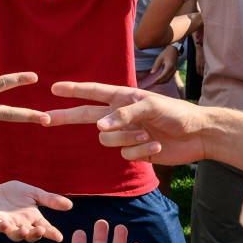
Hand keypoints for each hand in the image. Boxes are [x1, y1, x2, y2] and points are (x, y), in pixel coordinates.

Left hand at [0, 180, 72, 241]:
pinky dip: (1, 227)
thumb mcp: (34, 194)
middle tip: (41, 231)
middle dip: (35, 234)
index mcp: (33, 219)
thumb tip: (70, 205)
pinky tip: (4, 225)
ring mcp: (9, 224)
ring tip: (24, 231)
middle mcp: (22, 225)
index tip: (59, 237)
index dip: (51, 233)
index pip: (45, 227)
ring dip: (20, 234)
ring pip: (15, 235)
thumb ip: (50, 200)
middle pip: (30, 234)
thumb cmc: (15, 194)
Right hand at [46, 82, 208, 164]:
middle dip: (65, 117)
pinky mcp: (134, 152)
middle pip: (86, 117)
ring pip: (108, 140)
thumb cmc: (177, 113)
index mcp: (123, 98)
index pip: (93, 92)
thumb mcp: (151, 106)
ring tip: (149, 134)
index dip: (74, 90)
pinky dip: (140, 150)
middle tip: (44, 119)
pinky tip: (156, 145)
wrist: (198, 135)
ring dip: (128, 139)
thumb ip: (124, 114)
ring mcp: (126, 134)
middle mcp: (120, 115)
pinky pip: (125, 154)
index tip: (54, 88)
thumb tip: (100, 128)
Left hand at [149, 46, 178, 84]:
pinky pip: (169, 78)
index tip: (152, 82)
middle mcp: (173, 70)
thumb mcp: (159, 58)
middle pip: (166, 79)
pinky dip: (164, 80)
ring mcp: (174, 71)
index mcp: (169, 66)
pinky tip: (160, 80)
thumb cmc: (166, 53)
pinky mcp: (174, 71)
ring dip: (162, 82)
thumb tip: (151, 73)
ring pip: (168, 79)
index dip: (158, 79)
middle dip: (159, 82)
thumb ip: (156, 66)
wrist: (174, 51)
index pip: (163, 75)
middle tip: (152, 83)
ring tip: (155, 82)